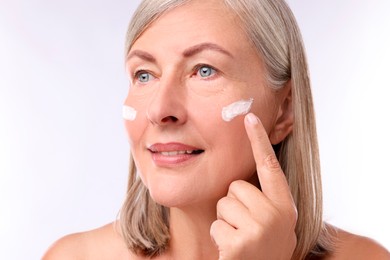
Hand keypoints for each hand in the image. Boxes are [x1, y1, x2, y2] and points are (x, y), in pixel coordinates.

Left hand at [210, 113, 297, 259]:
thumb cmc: (263, 247)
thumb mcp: (273, 221)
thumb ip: (264, 198)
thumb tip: (243, 174)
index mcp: (285, 206)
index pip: (270, 166)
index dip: (259, 140)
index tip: (250, 116)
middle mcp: (277, 214)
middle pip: (236, 187)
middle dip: (234, 205)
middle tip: (245, 227)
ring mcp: (260, 229)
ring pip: (223, 205)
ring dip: (225, 222)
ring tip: (240, 238)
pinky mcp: (240, 243)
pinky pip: (216, 225)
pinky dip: (219, 237)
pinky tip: (232, 250)